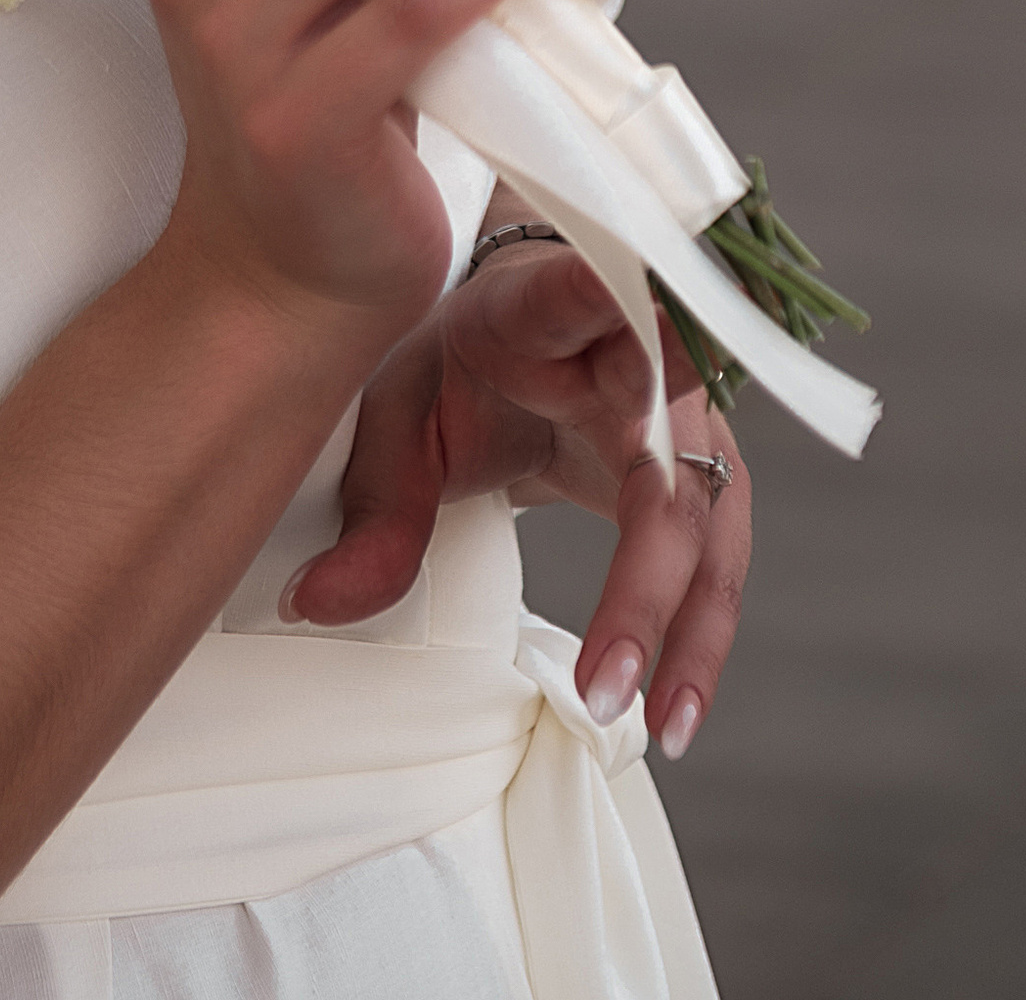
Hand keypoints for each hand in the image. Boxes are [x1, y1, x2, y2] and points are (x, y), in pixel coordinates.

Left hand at [287, 235, 749, 758]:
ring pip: (709, 525)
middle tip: (604, 683)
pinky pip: (710, 559)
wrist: (510, 333)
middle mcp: (637, 363)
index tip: (645, 318)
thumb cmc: (461, 355)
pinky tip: (673, 708)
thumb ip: (373, 507)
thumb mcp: (400, 408)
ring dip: (694, 629)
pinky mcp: (694, 472)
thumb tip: (314, 604)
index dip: (616, 308)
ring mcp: (681, 418)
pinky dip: (694, 635)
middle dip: (650, 577)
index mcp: (548, 314)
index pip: (584, 299)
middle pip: (666, 462)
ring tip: (664, 725)